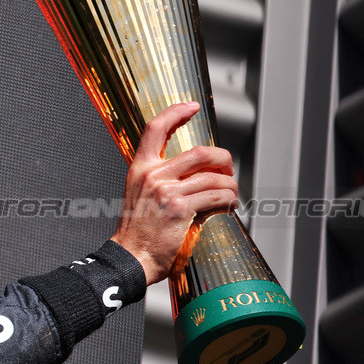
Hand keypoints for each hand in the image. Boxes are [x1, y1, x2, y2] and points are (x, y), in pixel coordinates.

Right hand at [111, 101, 238, 285]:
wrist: (131, 257)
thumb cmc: (136, 232)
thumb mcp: (138, 194)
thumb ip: (159, 178)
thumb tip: (192, 171)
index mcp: (140, 168)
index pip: (155, 128)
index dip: (175, 112)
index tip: (192, 106)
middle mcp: (153, 175)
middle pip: (199, 152)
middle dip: (223, 159)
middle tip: (228, 168)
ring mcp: (167, 191)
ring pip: (213, 176)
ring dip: (230, 185)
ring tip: (231, 193)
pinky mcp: (181, 208)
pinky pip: (216, 196)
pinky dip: (228, 200)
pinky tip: (228, 206)